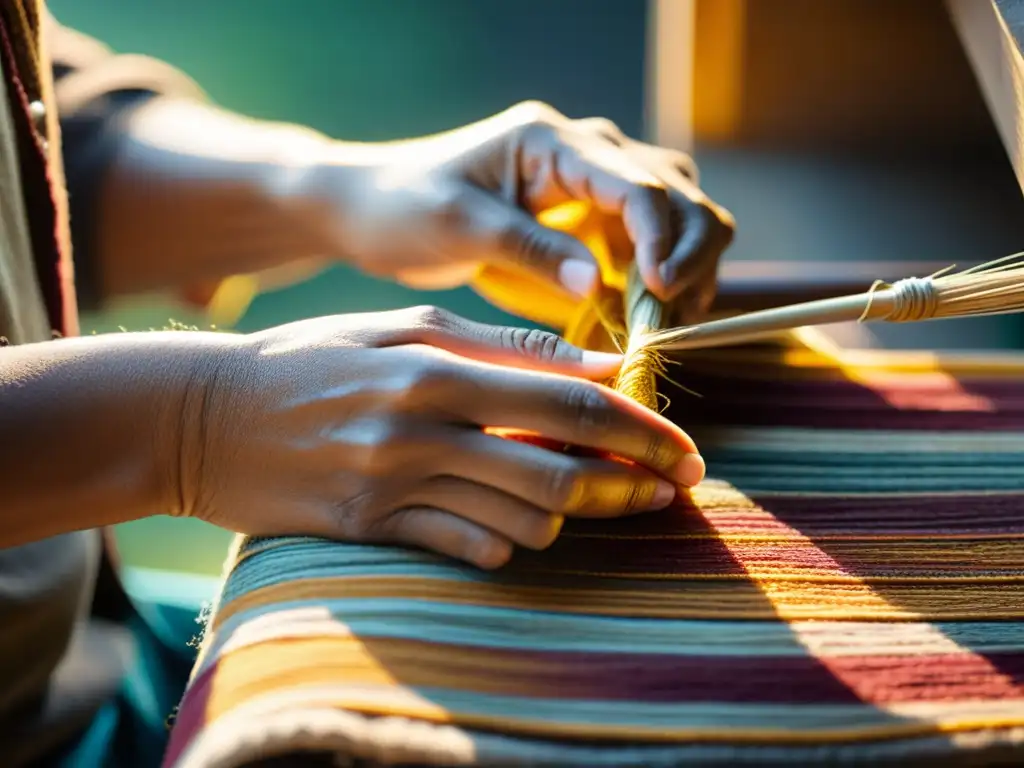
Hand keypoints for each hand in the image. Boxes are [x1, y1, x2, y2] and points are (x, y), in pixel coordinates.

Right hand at [183, 307, 704, 567]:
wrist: (200, 416)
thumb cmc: (310, 358)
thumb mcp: (400, 326)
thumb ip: (498, 345)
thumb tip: (591, 367)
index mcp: (436, 367)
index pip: (569, 403)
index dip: (641, 428)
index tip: (683, 447)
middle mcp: (421, 429)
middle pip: (560, 467)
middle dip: (633, 481)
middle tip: (672, 489)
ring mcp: (394, 486)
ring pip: (522, 518)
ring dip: (568, 511)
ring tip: (586, 498)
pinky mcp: (370, 530)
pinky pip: (468, 550)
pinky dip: (507, 542)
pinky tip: (513, 524)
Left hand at [306, 101, 734, 319]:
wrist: (371, 208)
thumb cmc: (403, 207)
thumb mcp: (460, 226)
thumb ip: (530, 249)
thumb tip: (599, 285)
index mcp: (552, 142)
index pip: (638, 183)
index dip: (663, 238)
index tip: (660, 292)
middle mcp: (584, 151)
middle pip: (678, 191)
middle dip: (691, 252)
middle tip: (671, 315)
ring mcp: (590, 182)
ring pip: (676, 211)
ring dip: (687, 263)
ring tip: (666, 321)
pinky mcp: (586, 215)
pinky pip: (647, 239)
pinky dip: (660, 274)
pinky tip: (649, 314)